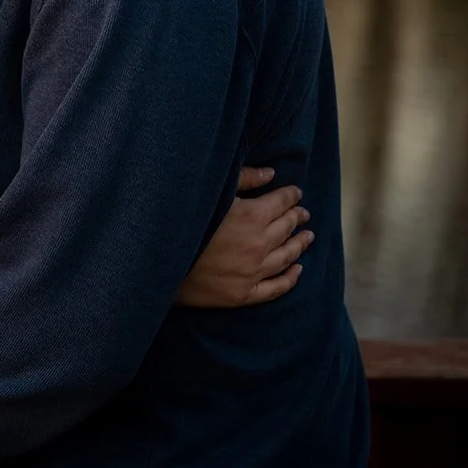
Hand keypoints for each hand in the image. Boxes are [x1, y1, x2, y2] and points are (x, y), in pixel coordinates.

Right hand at [175, 167, 312, 307]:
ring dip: (300, 244)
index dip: (291, 195)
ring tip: (307, 236)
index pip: (282, 202)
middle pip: (287, 228)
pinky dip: (291, 278)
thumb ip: (244, 179)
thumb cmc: (185, 221)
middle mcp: (258, 245)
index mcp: (252, 216)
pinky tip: (298, 270)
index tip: (296, 193)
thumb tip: (271, 174)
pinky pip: (276, 287)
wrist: (160, 261)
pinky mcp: (244, 294)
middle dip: (297, 217)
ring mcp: (252, 272)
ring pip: (287, 257)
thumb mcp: (214, 193)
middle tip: (303, 213)